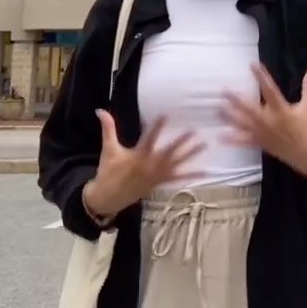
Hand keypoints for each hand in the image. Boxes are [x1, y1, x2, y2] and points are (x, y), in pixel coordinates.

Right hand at [83, 111, 206, 218]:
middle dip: (181, 142)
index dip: (157, 127)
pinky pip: (179, 179)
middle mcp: (150, 167)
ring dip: (191, 155)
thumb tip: (100, 110)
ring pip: (177, 164)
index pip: (149, 139)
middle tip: (193, 130)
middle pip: (168, 152)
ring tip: (204, 145)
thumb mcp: (108, 149)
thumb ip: (108, 128)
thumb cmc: (108, 171)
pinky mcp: (161, 183)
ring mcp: (157, 176)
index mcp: (137, 157)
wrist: (109, 197)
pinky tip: (206, 173)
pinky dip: (192, 175)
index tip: (165, 115)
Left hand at [221, 65, 306, 184]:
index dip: (261, 76)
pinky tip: (220, 136)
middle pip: (249, 108)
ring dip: (229, 117)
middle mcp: (269, 121)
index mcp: (282, 110)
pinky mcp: (261, 144)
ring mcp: (263, 134)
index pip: (269, 89)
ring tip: (217, 110)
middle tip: (224, 91)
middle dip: (235, 100)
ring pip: (243, 124)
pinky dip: (232, 140)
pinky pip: (244, 142)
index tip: (252, 65)